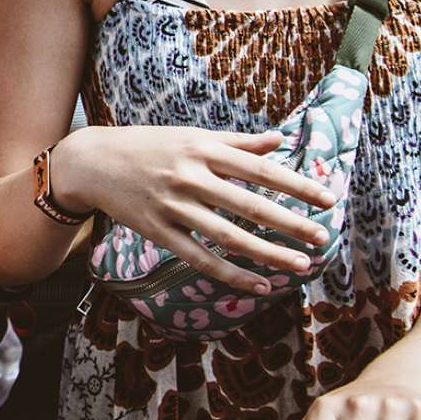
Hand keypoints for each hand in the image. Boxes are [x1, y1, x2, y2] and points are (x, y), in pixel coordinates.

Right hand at [48, 125, 337, 291]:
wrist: (92, 162)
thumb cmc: (147, 146)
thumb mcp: (190, 136)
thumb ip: (236, 142)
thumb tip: (280, 140)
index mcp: (203, 150)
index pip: (260, 170)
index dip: (297, 185)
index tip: (328, 199)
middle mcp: (190, 178)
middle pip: (250, 206)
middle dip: (290, 223)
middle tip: (322, 238)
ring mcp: (173, 207)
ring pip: (229, 236)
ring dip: (268, 253)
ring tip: (301, 265)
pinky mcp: (158, 232)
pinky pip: (200, 258)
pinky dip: (231, 274)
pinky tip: (260, 283)